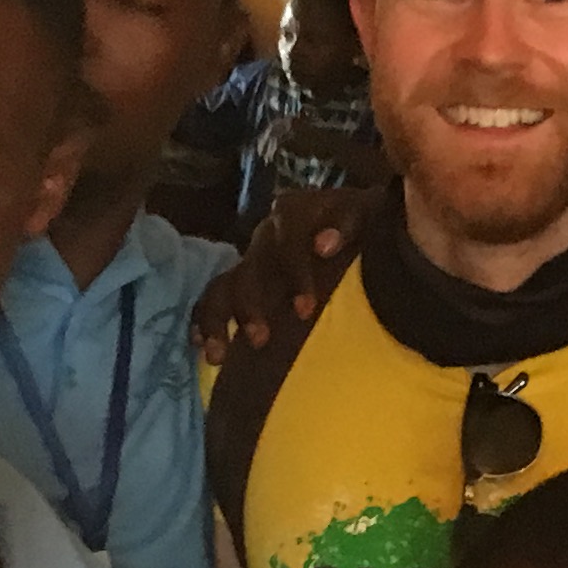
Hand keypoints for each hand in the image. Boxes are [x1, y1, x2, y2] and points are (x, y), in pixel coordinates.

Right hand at [196, 186, 383, 356]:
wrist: (357, 219)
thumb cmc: (366, 219)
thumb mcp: (367, 211)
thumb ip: (348, 223)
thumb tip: (323, 246)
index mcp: (295, 213)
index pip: (286, 239)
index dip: (294, 272)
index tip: (305, 309)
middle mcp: (268, 235)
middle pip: (248, 268)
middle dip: (249, 307)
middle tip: (260, 340)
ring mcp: (254, 258)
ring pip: (224, 285)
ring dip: (217, 319)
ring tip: (217, 355)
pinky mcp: (247, 279)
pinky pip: (216, 297)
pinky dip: (205, 319)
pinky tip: (200, 345)